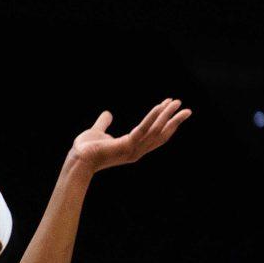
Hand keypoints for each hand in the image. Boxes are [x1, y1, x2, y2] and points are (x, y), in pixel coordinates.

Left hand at [66, 98, 191, 173]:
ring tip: (176, 102)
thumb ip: (104, 123)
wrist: (77, 159)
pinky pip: (142, 130)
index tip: (174, 111)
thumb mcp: (98, 131)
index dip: (166, 123)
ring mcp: (133, 149)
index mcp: (133, 148)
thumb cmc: (86, 149)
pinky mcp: (126, 146)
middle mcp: (137, 151)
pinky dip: (152, 117)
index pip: (155, 136)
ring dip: (167, 115)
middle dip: (174, 121)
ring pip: (156, 130)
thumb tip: (108, 113)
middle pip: (161, 135)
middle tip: (186, 109)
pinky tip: (159, 107)